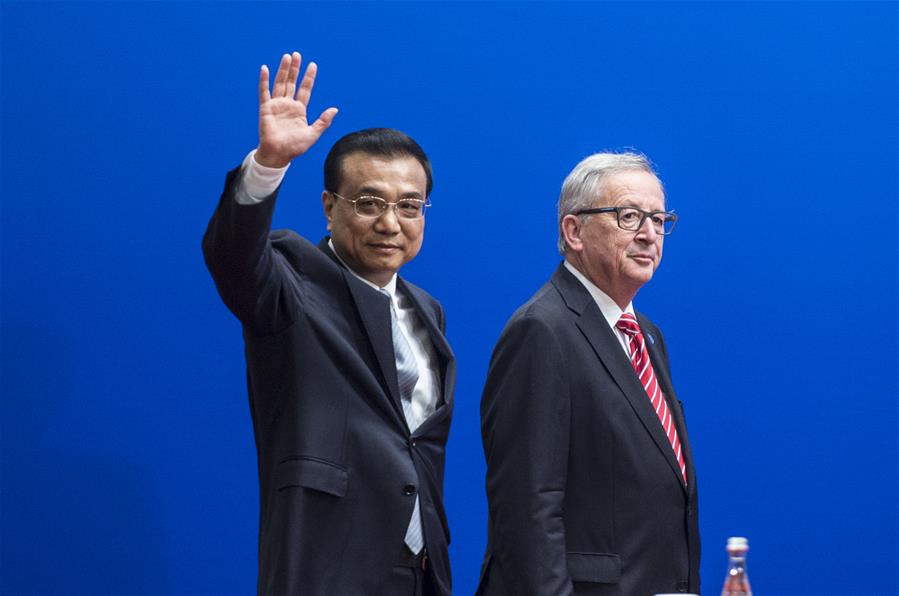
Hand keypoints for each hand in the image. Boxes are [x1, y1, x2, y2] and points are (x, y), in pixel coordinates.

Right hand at [255, 52, 337, 167]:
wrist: (279, 155)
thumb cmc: (295, 147)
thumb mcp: (313, 134)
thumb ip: (323, 121)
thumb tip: (335, 109)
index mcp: (299, 110)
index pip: (305, 89)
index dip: (308, 77)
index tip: (313, 65)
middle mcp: (288, 105)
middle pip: (292, 82)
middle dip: (295, 69)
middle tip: (298, 54)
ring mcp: (276, 105)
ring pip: (280, 83)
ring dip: (283, 70)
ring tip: (287, 57)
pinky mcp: (266, 108)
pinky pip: (264, 92)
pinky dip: (264, 80)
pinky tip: (265, 68)